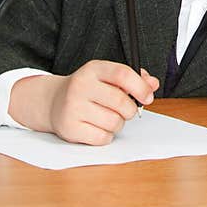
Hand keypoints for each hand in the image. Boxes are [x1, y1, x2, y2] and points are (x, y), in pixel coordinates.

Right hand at [9, 62, 158, 144]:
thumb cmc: (89, 89)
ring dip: (118, 123)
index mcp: (94, 69)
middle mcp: (81, 86)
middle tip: (125, 110)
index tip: (147, 97)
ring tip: (108, 117)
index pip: (123, 74)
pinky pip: (103, 137)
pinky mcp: (69, 128)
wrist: (53, 101)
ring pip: (114, 122)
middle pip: (121, 102)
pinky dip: (107, 135)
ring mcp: (73, 107)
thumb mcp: (108, 76)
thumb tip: (153, 84)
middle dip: (130, 110)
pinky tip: (98, 126)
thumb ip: (134, 78)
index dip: (141, 87)